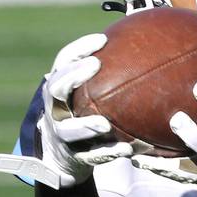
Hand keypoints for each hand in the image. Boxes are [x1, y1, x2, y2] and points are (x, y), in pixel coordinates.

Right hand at [0, 34, 131, 188]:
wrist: (62, 157)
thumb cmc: (81, 117)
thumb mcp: (84, 96)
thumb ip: (104, 77)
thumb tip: (141, 44)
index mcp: (58, 91)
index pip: (62, 63)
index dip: (78, 49)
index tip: (102, 39)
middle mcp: (55, 110)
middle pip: (56, 89)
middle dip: (74, 75)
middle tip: (95, 65)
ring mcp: (62, 135)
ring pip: (69, 130)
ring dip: (87, 125)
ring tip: (105, 124)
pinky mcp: (75, 157)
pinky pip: (91, 156)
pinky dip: (108, 153)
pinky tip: (127, 149)